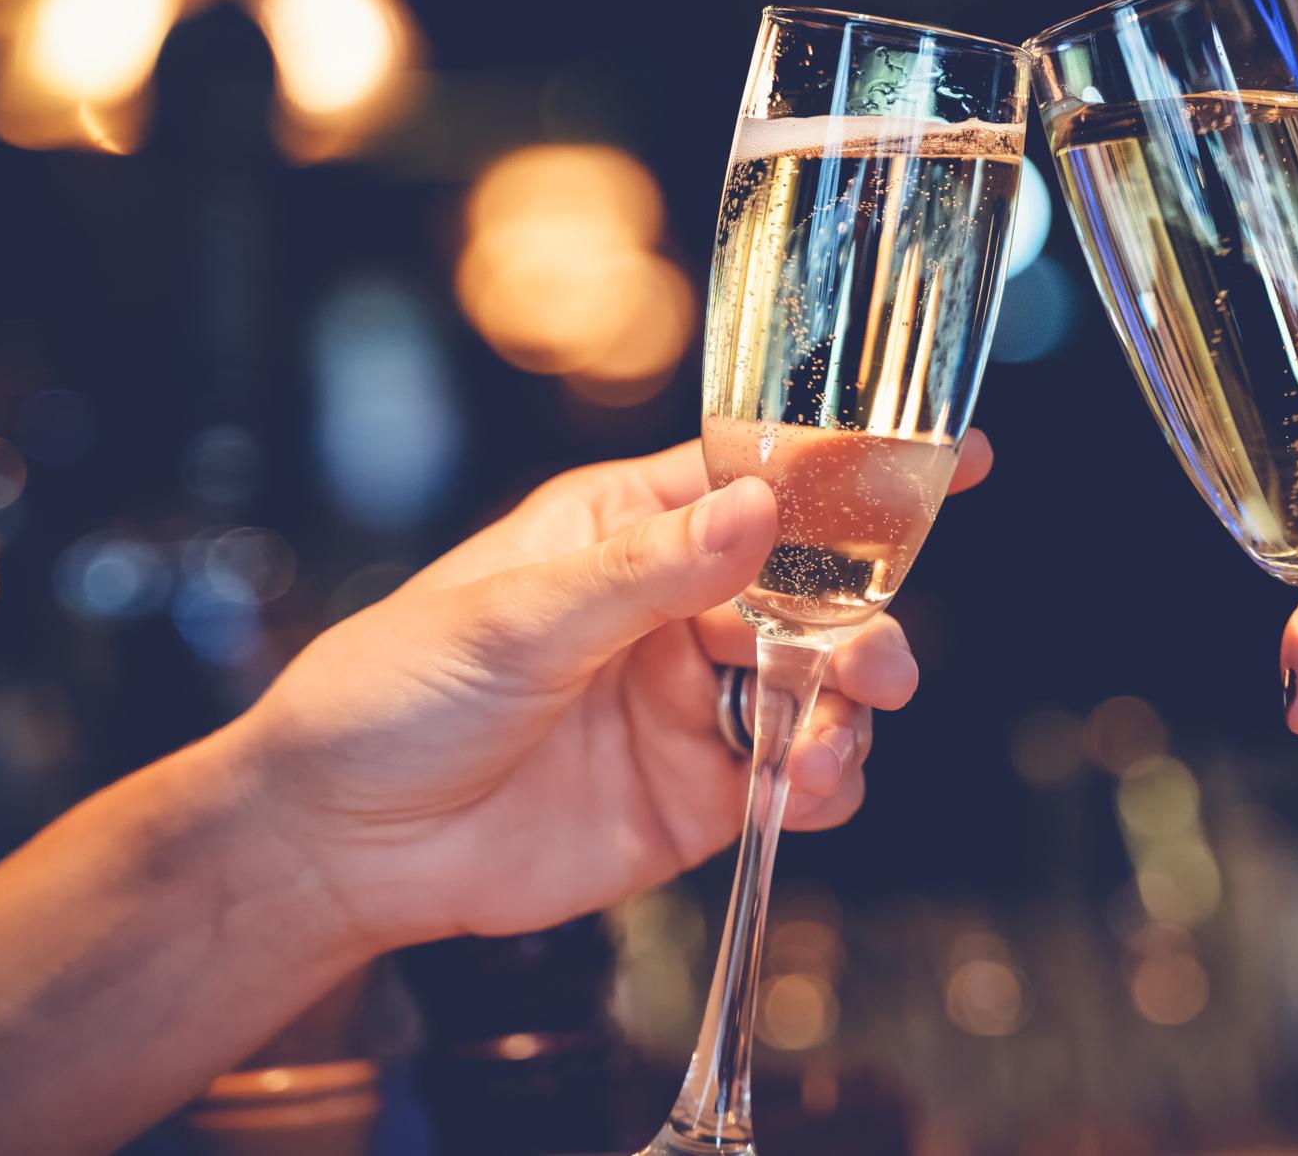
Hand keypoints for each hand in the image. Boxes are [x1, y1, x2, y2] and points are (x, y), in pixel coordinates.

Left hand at [225, 433, 992, 950]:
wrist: (340, 843)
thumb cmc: (393, 692)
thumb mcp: (513, 616)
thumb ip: (647, 571)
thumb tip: (757, 510)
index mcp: (630, 529)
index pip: (763, 480)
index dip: (856, 468)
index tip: (957, 455)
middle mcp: (676, 610)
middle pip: (815, 591)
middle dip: (865, 614)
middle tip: (873, 655)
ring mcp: (691, 704)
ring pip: (820, 685)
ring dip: (853, 700)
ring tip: (837, 723)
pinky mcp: (697, 795)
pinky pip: (794, 776)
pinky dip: (827, 777)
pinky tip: (813, 778)